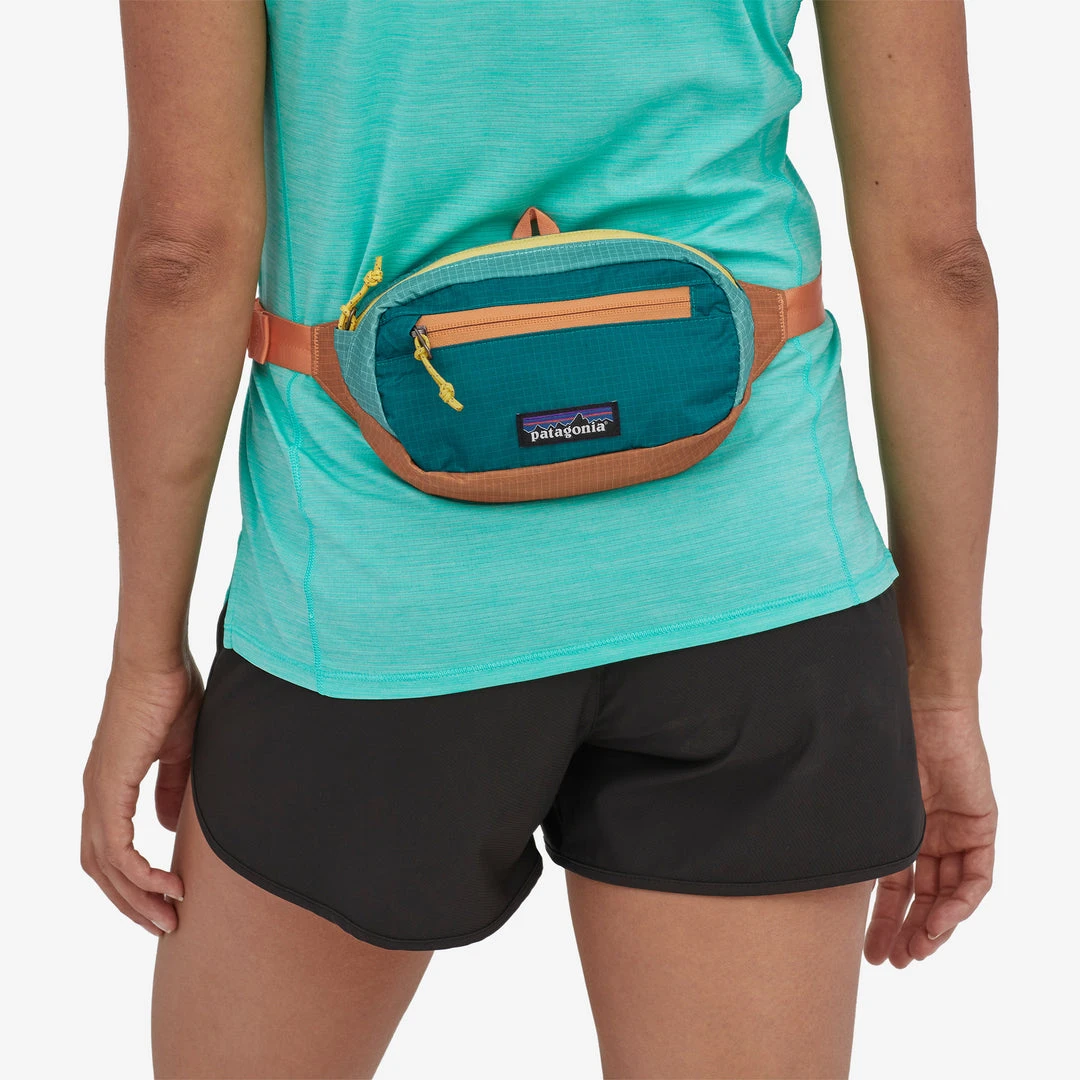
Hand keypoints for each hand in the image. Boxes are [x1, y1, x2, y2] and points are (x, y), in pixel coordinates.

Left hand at [81, 652, 202, 934]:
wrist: (156, 663)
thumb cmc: (170, 694)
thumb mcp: (179, 750)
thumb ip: (172, 788)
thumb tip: (168, 826)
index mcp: (109, 787)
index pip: (111, 850)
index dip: (133, 880)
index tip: (167, 899)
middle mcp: (96, 796)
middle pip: (102, 870)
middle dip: (133, 903)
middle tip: (167, 924)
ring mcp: (98, 794)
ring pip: (107, 867)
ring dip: (137, 898)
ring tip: (170, 916)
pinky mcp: (109, 789)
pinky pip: (119, 848)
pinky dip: (141, 873)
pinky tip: (168, 884)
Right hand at [864, 699, 996, 966]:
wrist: (917, 703)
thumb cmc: (880, 737)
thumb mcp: (863, 796)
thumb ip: (853, 832)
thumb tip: (812, 867)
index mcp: (899, 829)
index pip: (894, 886)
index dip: (884, 920)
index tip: (870, 949)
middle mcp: (929, 834)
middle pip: (922, 897)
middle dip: (906, 932)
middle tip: (890, 961)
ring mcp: (956, 831)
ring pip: (950, 893)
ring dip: (935, 926)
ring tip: (916, 951)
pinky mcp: (980, 825)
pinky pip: (977, 876)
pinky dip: (961, 901)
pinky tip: (940, 920)